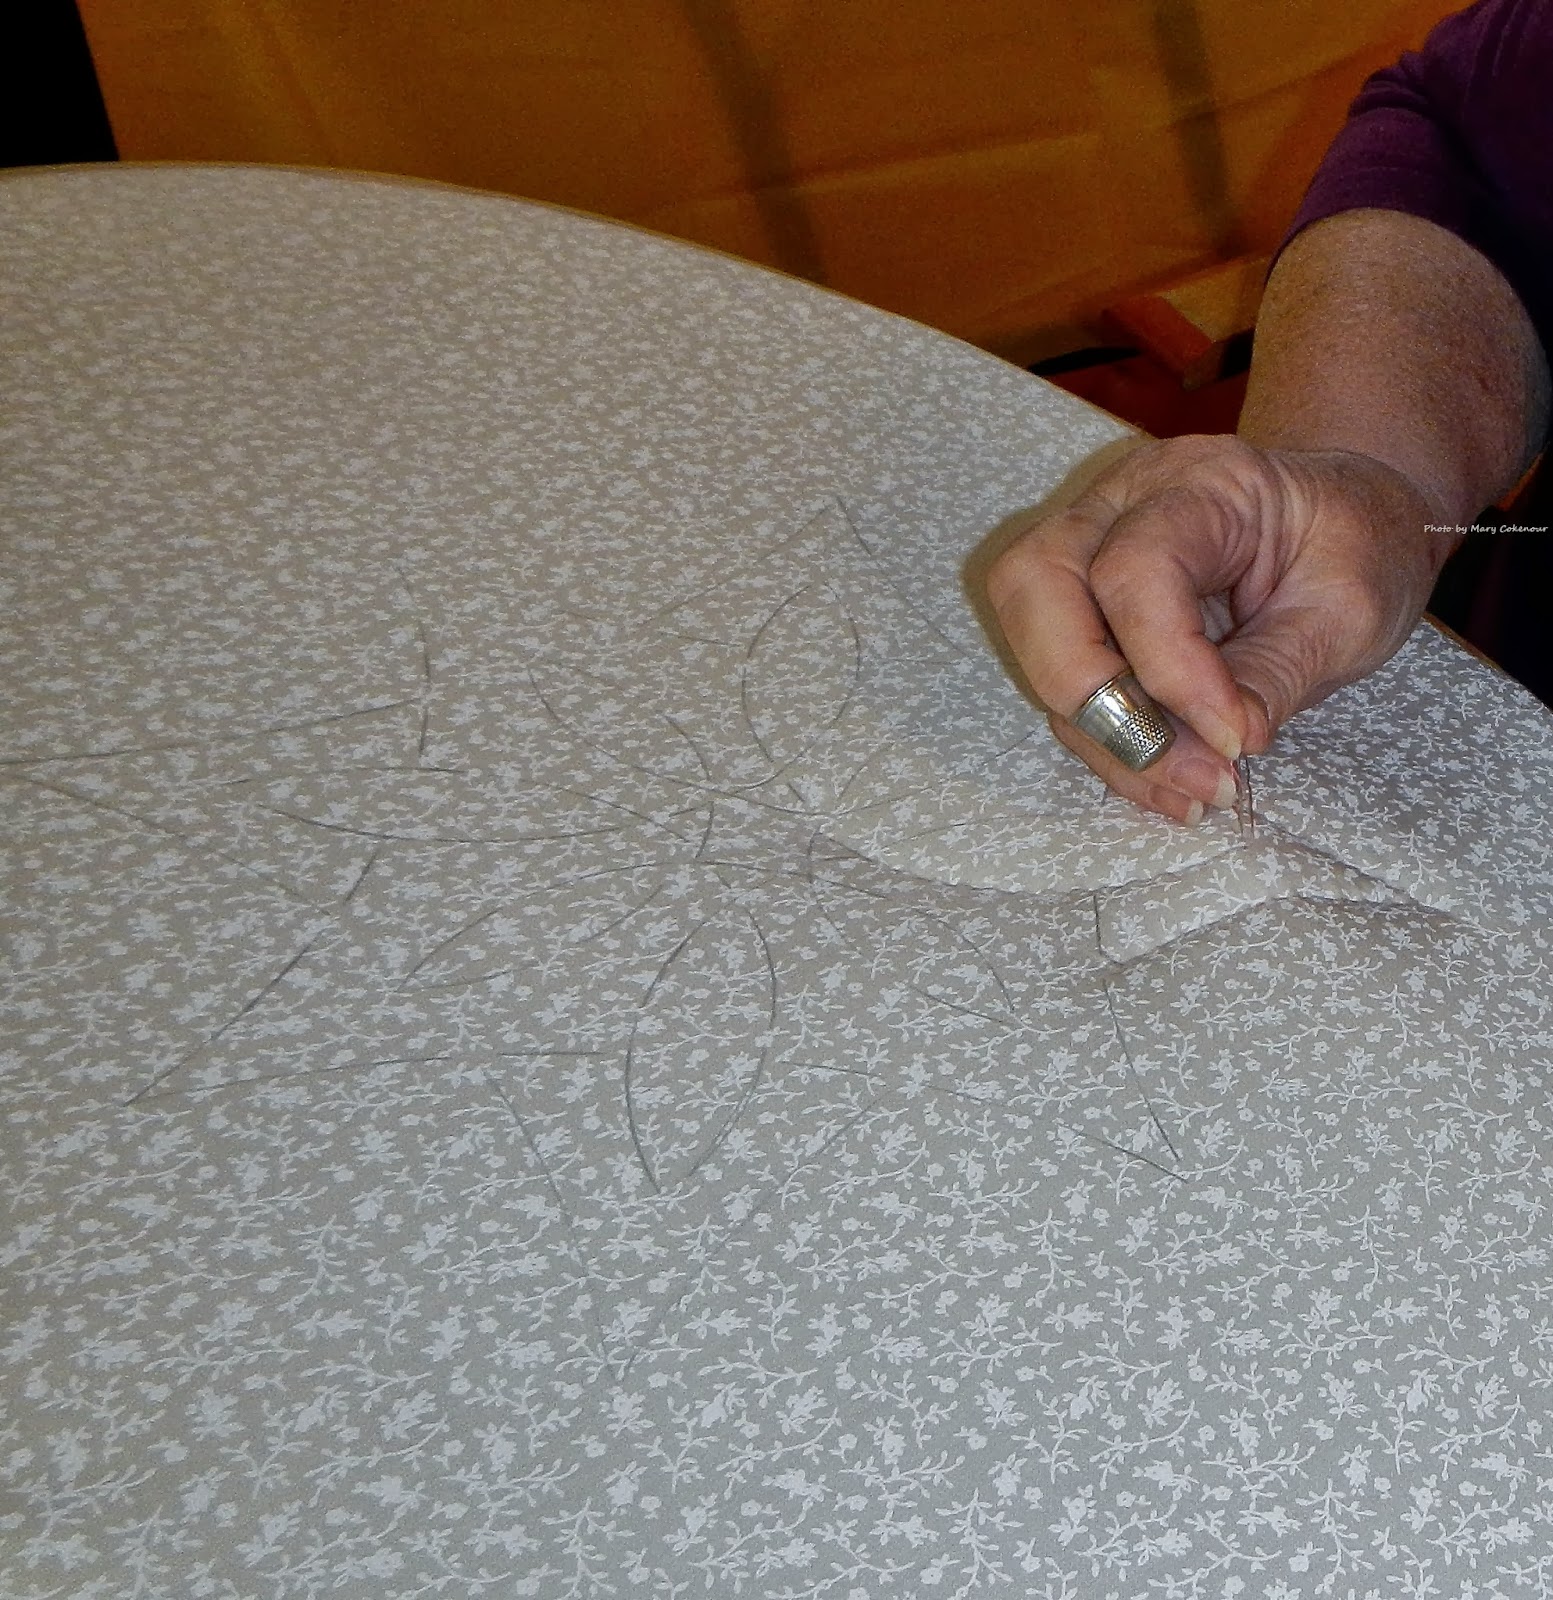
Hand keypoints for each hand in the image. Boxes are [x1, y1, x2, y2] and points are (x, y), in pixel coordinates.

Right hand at [985, 433, 1450, 820]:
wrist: (1343, 521)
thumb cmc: (1353, 545)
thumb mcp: (1350, 608)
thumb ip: (1280, 670)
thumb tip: (1224, 742)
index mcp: (1198, 482)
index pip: (1136, 568)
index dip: (1170, 666)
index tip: (1235, 740)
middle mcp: (1116, 505)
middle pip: (1035, 585)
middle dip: (1090, 695)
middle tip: (1174, 767)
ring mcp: (1084, 552)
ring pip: (1034, 641)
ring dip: (1101, 735)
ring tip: (1189, 791)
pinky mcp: (1077, 609)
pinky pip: (1061, 682)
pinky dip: (1108, 743)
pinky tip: (1171, 779)